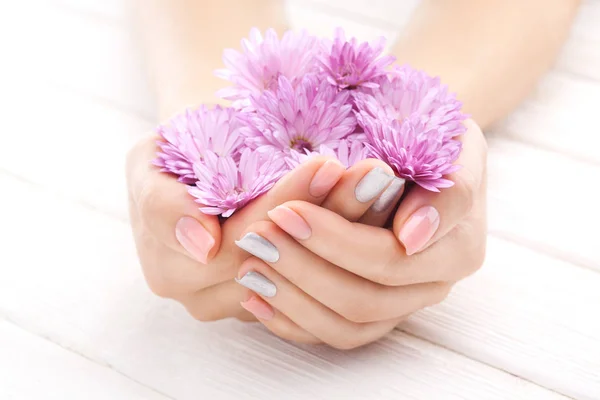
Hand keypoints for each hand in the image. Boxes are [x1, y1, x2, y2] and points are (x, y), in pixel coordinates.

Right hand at [125, 135, 399, 321]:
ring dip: (353, 224)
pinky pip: (321, 274)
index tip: (328, 164)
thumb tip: (203, 244)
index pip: (242, 240)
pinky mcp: (278, 296)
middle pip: (285, 257)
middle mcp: (210, 296)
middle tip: (374, 171)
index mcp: (172, 269)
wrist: (189, 175)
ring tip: (385, 182)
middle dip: (332, 211)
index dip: (289, 202)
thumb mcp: (147, 167)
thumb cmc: (170, 162)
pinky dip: (354, 237)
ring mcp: (247, 299)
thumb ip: (162, 205)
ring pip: (311, 269)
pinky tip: (385, 205)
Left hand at [234, 120, 486, 348]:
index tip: (287, 211)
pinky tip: (257, 296)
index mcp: (457, 247)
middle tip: (259, 233)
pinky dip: (292, 321)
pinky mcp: (378, 315)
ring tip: (250, 264)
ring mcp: (404, 305)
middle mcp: (433, 285)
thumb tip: (410, 237)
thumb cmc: (438, 143)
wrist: (430, 160)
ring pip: (347, 325)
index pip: (390, 259)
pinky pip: (334, 334)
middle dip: (304, 267)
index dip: (335, 241)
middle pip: (365, 299)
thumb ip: (445, 191)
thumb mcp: (453, 145)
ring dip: (293, 298)